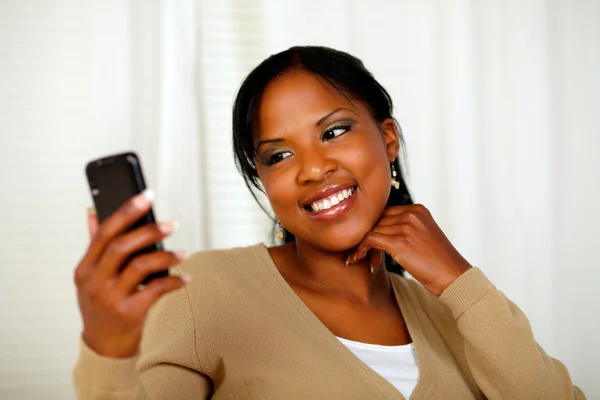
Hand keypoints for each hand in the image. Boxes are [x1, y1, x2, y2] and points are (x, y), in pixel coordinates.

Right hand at [74, 190, 188, 357]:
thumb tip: (92, 213)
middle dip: (149, 230)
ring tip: (183, 252)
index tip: (146, 195)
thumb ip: (95, 247)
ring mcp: (110, 298)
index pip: (104, 232)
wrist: (104, 349)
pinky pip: (156, 290)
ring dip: (166, 256)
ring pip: (140, 266)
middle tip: (172, 224)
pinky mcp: (128, 313)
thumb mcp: (91, 279)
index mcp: (85, 268)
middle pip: (121, 246)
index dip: (126, 211)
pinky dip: (173, 282)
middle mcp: (94, 281)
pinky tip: (185, 278)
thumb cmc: (102, 307)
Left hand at [347, 204, 470, 295]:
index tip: (369, 242)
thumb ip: (405, 227)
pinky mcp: (400, 242)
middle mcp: (411, 214)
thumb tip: (377, 230)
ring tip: (360, 259)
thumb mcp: (424, 235)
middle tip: (363, 253)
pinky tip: (357, 258)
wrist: (453, 276)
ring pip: (371, 230)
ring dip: (363, 245)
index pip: (384, 212)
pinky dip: (361, 249)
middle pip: (376, 220)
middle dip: (367, 237)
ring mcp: (406, 227)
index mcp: (418, 209)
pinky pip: (370, 240)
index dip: (374, 227)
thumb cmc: (438, 261)